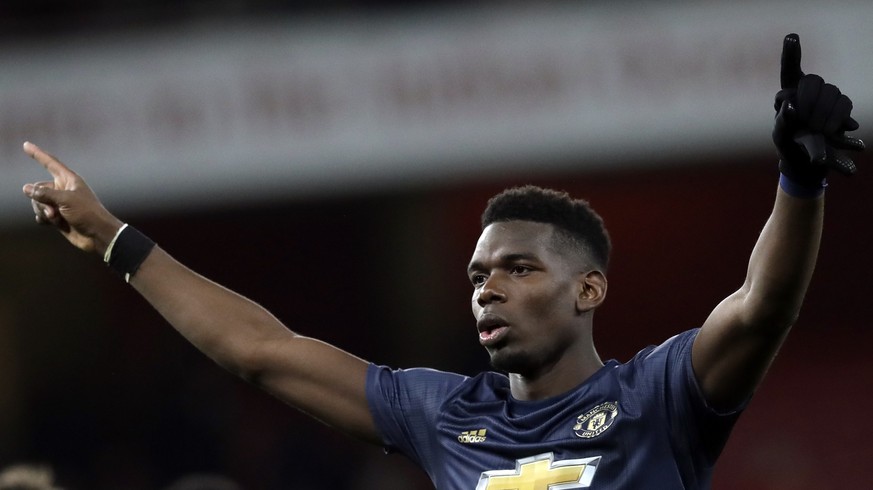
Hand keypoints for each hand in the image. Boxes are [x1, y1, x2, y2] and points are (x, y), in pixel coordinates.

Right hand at [21, 142, 123, 253]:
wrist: (97, 235)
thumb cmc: (87, 213)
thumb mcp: (65, 200)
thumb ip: (44, 194)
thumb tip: (26, 188)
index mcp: (69, 180)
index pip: (50, 163)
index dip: (38, 154)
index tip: (26, 145)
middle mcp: (63, 189)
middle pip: (38, 189)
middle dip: (40, 201)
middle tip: (53, 211)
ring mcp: (60, 203)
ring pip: (38, 202)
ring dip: (43, 211)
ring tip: (56, 218)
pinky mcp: (58, 216)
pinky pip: (41, 214)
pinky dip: (43, 219)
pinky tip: (52, 224)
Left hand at [772, 33, 864, 186]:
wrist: (808, 161)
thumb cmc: (789, 143)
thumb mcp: (780, 136)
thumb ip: (782, 121)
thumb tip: (791, 105)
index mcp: (788, 92)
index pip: (790, 69)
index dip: (791, 53)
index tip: (791, 36)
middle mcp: (808, 89)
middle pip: (811, 81)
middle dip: (808, 100)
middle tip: (803, 121)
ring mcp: (828, 96)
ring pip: (831, 91)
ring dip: (823, 112)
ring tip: (817, 131)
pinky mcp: (842, 107)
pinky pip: (844, 104)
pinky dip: (839, 118)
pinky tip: (841, 130)